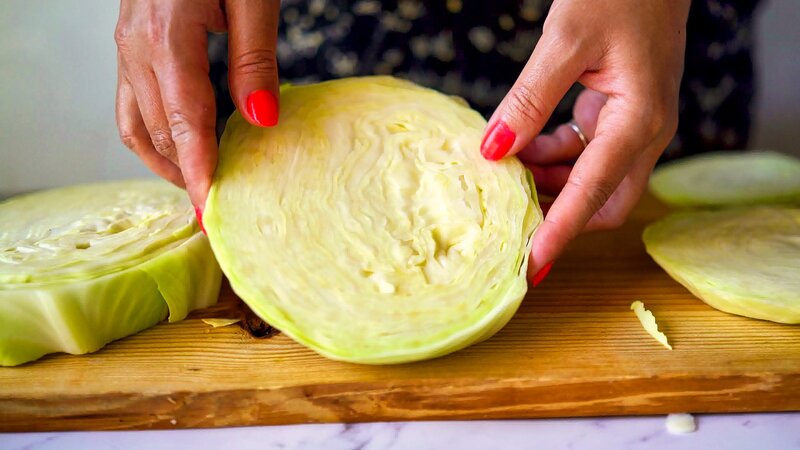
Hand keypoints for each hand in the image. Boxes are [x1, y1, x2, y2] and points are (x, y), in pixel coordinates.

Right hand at [114, 0, 280, 208]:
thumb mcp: (253, 0)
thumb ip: (254, 61)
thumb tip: (261, 120)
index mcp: (168, 37)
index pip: (184, 126)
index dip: (198, 174)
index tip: (213, 213)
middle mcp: (137, 47)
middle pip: (160, 131)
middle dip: (186, 176)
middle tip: (215, 211)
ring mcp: (127, 45)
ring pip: (136, 123)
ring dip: (165, 160)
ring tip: (198, 186)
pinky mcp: (130, 42)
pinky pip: (131, 102)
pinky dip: (153, 134)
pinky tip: (180, 144)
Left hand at [480, 0, 689, 279]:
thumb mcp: (565, 41)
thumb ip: (528, 100)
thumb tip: (492, 151)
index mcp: (639, 121)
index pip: (594, 195)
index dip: (559, 234)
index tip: (529, 268)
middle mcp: (643, 131)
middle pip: (602, 201)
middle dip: (558, 217)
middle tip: (512, 224)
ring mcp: (633, 122)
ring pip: (591, 179)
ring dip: (551, 186)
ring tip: (505, 182)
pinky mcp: (618, 110)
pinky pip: (584, 151)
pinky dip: (552, 158)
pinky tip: (520, 149)